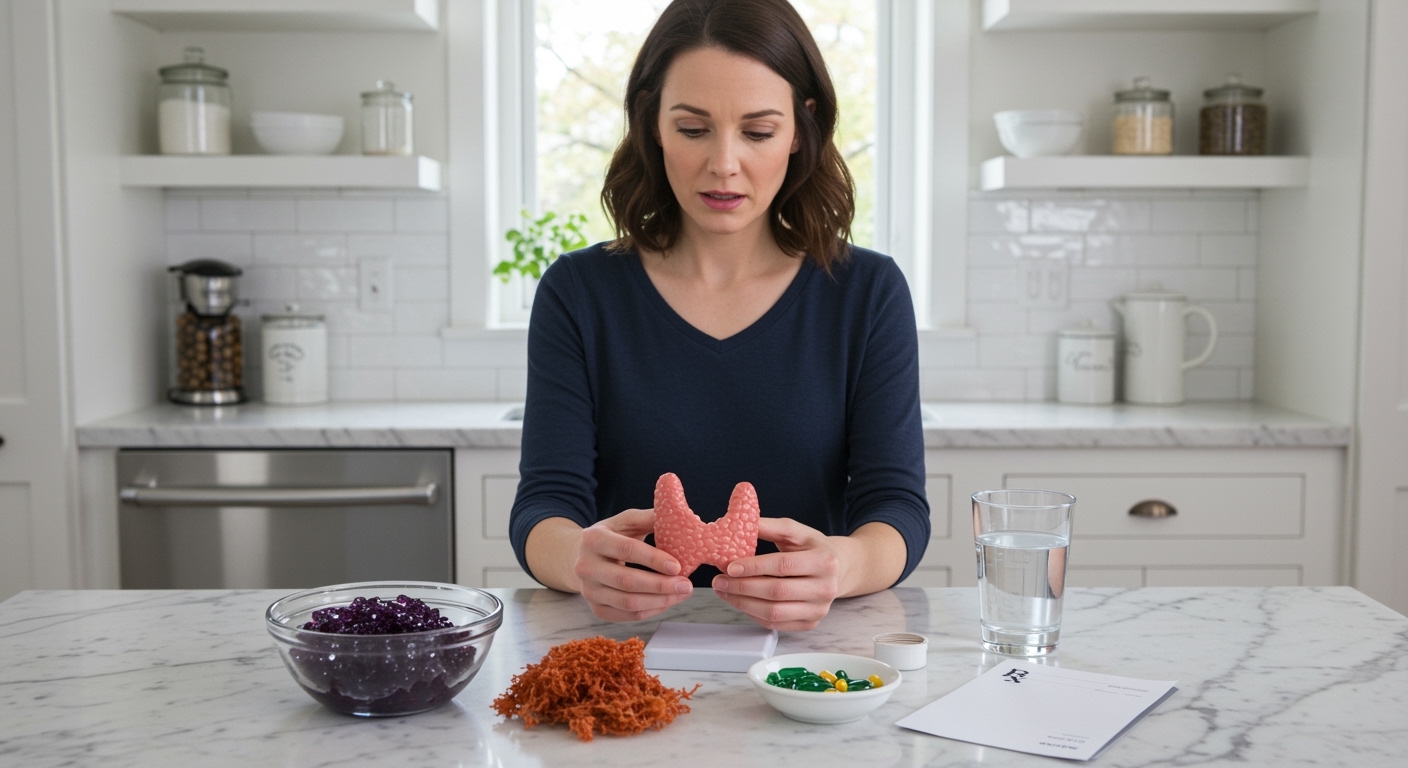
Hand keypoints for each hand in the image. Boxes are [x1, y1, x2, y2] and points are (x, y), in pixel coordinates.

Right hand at [574, 508, 693, 621]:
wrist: (583, 556)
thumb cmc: (612, 537)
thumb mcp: (626, 521)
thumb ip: (649, 519)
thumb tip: (679, 519)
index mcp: (593, 539)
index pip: (626, 550)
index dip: (653, 560)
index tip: (677, 567)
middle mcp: (586, 567)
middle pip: (626, 581)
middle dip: (660, 585)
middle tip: (686, 585)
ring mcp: (589, 591)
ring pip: (627, 603)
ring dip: (659, 601)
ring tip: (681, 594)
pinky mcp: (596, 609)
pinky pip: (627, 616)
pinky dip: (651, 611)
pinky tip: (666, 601)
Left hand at [710, 517, 845, 630]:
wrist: (839, 569)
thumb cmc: (813, 548)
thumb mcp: (796, 531)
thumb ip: (770, 527)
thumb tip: (740, 524)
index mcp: (824, 561)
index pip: (783, 566)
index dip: (754, 567)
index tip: (730, 566)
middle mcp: (826, 588)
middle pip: (777, 592)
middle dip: (742, 587)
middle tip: (719, 581)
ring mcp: (819, 610)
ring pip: (774, 612)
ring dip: (743, 603)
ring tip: (725, 592)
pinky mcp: (810, 623)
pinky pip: (776, 624)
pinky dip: (753, 614)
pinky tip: (741, 602)